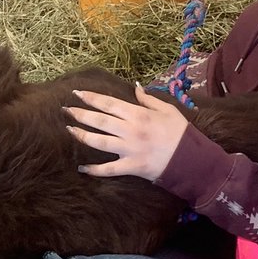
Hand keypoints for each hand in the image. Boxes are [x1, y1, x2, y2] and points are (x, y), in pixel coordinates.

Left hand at [64, 84, 189, 181]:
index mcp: (139, 114)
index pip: (109, 103)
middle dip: (80, 114)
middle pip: (99, 121)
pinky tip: (82, 168)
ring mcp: (129, 150)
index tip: (77, 93)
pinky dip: (94, 170)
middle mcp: (131, 130)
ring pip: (99, 142)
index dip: (91, 98)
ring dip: (82, 136)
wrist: (192, 160)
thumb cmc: (181, 133)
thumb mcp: (168, 110)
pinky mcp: (131, 167)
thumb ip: (149, 100)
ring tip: (69, 130)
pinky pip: (109, 170)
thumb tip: (136, 88)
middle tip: (65, 110)